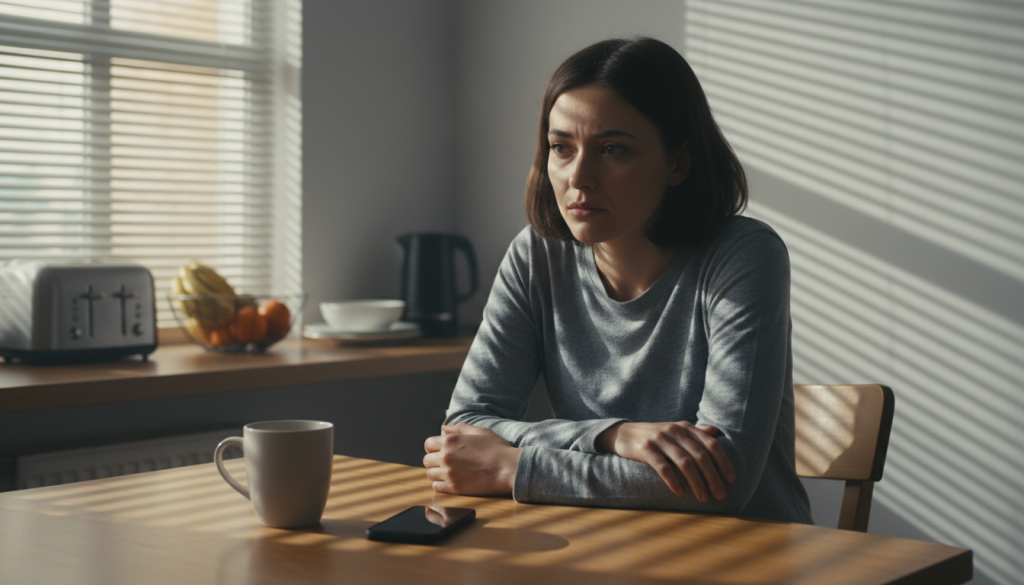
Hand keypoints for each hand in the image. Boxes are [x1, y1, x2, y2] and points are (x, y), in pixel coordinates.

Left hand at [423, 423, 520, 495]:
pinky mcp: (454, 488)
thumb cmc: (496, 449)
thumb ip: (459, 428)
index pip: (428, 444)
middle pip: (427, 460)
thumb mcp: (479, 431)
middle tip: (446, 462)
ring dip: (437, 472)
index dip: (434, 447)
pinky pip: (436, 487)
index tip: (442, 450)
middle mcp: (445, 457)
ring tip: (449, 472)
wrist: (508, 468)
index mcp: (450, 441)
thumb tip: (444, 428)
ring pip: (430, 474)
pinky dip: (441, 484)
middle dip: (434, 460)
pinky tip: (451, 480)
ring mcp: (448, 473)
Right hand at [596, 421, 734, 501]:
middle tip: (721, 495)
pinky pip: (663, 466)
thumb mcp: (676, 429)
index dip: (723, 462)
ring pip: (685, 463)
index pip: (712, 445)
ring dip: (697, 482)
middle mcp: (675, 431)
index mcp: (686, 427)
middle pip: (701, 456)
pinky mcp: (646, 449)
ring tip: (704, 498)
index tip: (731, 480)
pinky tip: (680, 492)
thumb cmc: (655, 436)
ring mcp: (660, 439)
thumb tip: (716, 432)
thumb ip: (696, 431)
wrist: (624, 434)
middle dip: (713, 477)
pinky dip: (673, 480)